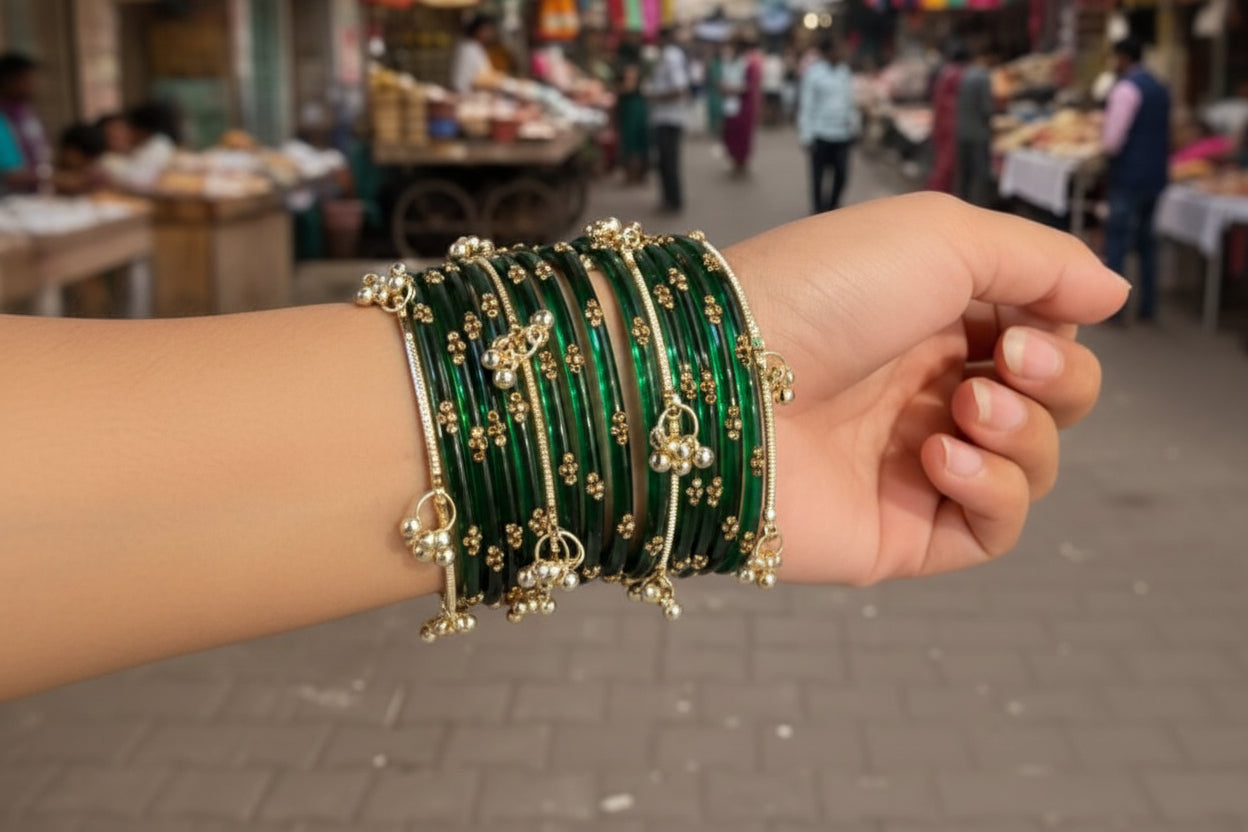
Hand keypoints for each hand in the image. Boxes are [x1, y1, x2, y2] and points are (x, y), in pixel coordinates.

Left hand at [726, 194, 1128, 584]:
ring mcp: (911, 464)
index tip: (1037, 320)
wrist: (719, 385)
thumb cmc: (818, 293)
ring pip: (1032, 466)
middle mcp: (923, 389)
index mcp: (929, 317)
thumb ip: (1038, 262)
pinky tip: (940, 459)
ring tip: (958, 412)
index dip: (1057, 329)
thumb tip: (1114, 292)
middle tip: (1008, 366)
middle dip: (1057, 382)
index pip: (1036, 333)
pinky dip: (994, 493)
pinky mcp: (899, 532)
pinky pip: (993, 530)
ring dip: (1024, 434)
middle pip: (1048, 402)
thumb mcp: (938, 238)